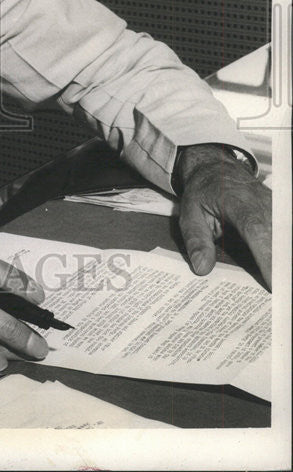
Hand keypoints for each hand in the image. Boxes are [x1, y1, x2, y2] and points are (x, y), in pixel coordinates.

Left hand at [177, 145, 271, 288]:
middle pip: (281, 239)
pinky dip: (282, 258)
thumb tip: (201, 268)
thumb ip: (196, 239)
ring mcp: (278, 209)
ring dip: (283, 266)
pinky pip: (285, 240)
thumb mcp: (189, 212)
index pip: (257, 230)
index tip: (274, 285)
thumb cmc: (203, 193)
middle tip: (280, 302)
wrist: (217, 170)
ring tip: (281, 297)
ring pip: (286, 240)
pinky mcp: (283, 216)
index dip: (268, 257)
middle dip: (282, 269)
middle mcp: (265, 204)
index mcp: (239, 202)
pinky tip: (280, 280)